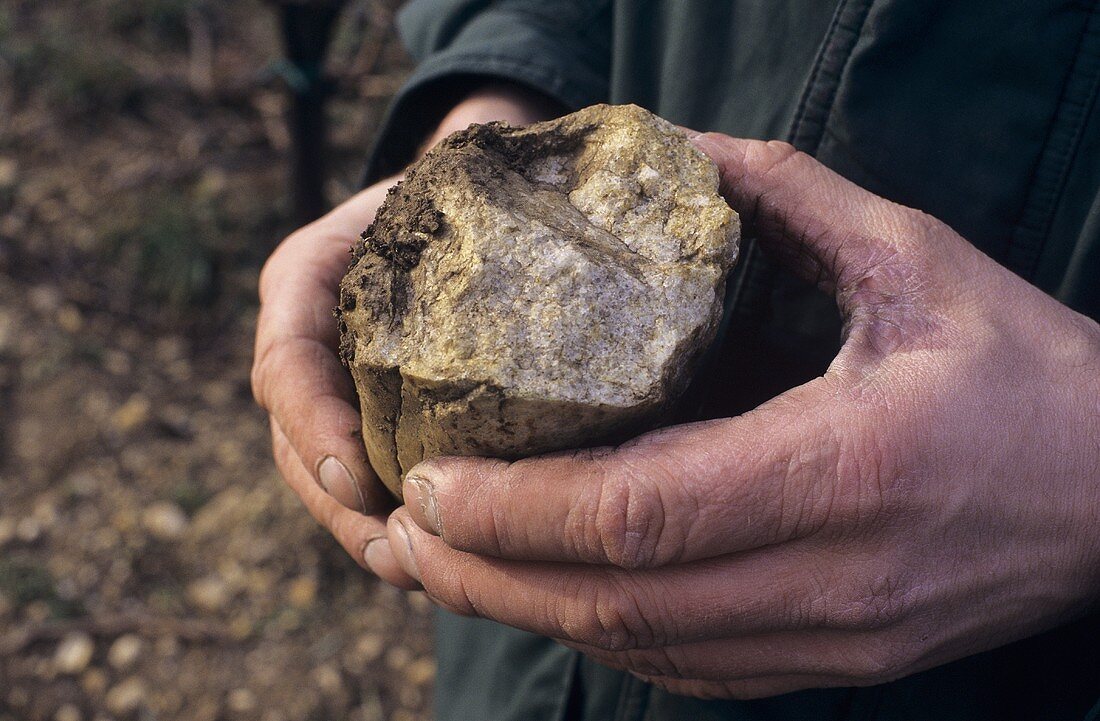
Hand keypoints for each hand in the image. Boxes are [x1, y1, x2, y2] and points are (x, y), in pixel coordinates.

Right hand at [252, 84, 562, 587]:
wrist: (456, 208)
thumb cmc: (457, 195)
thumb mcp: (451, 185)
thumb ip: (467, 218)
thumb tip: (553, 241)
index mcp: (307, 280)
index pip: (288, 359)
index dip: (314, 422)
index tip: (360, 476)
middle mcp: (307, 341)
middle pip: (297, 440)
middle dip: (341, 505)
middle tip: (396, 553)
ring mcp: (331, 389)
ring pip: (325, 477)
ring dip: (364, 531)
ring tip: (415, 571)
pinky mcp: (367, 424)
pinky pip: (365, 482)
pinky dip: (392, 525)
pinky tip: (437, 559)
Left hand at [384, 134, 1099, 697]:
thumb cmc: (1029, 374)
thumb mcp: (919, 264)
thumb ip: (788, 201)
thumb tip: (677, 156)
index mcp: (851, 466)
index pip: (645, 514)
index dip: (520, 508)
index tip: (434, 478)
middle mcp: (835, 578)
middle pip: (620, 602)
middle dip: (489, 571)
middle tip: (404, 525)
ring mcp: (833, 638)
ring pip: (642, 651)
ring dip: (527, 611)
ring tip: (442, 563)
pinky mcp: (833, 662)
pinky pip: (686, 668)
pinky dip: (599, 634)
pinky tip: (543, 595)